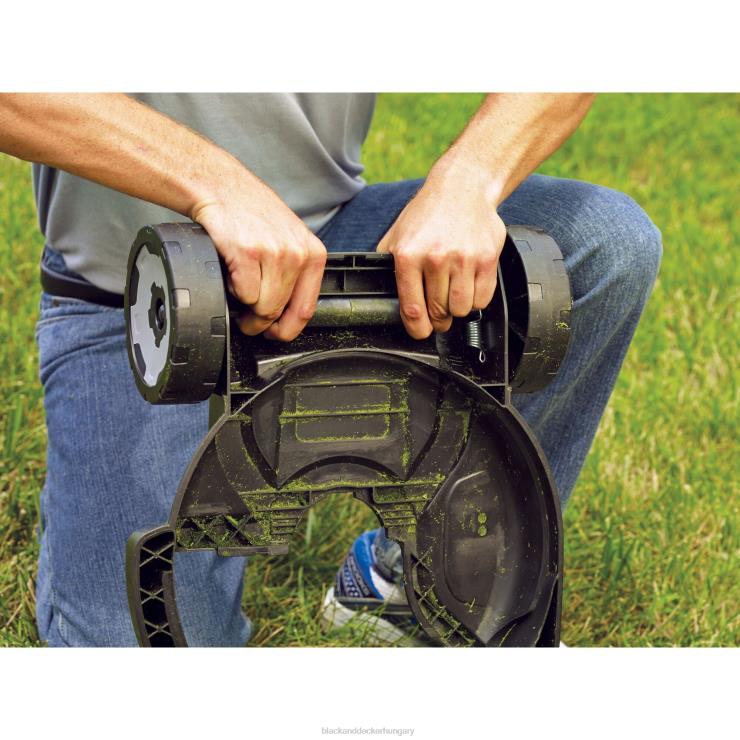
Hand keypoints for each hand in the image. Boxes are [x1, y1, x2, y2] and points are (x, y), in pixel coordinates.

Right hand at [192, 168, 326, 340]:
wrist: (222, 186)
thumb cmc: (252, 215)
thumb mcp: (288, 240)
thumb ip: (294, 274)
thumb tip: (285, 316)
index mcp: (313, 254)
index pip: (306, 310)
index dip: (286, 329)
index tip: (273, 333)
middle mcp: (298, 254)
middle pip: (278, 311)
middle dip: (258, 321)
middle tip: (246, 315)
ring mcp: (275, 253)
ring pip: (261, 307)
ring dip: (244, 306)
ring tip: (239, 287)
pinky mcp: (248, 253)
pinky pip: (243, 295)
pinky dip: (231, 291)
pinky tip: (231, 273)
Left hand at [377, 164, 505, 337]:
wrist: (463, 188)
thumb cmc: (427, 214)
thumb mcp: (396, 236)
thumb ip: (388, 267)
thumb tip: (384, 298)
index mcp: (409, 255)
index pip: (412, 308)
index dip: (417, 328)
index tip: (420, 332)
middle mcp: (436, 258)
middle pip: (439, 312)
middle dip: (438, 320)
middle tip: (438, 314)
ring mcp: (464, 259)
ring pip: (462, 309)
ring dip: (457, 310)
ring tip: (452, 296)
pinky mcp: (487, 259)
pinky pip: (483, 299)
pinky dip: (476, 299)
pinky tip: (468, 286)